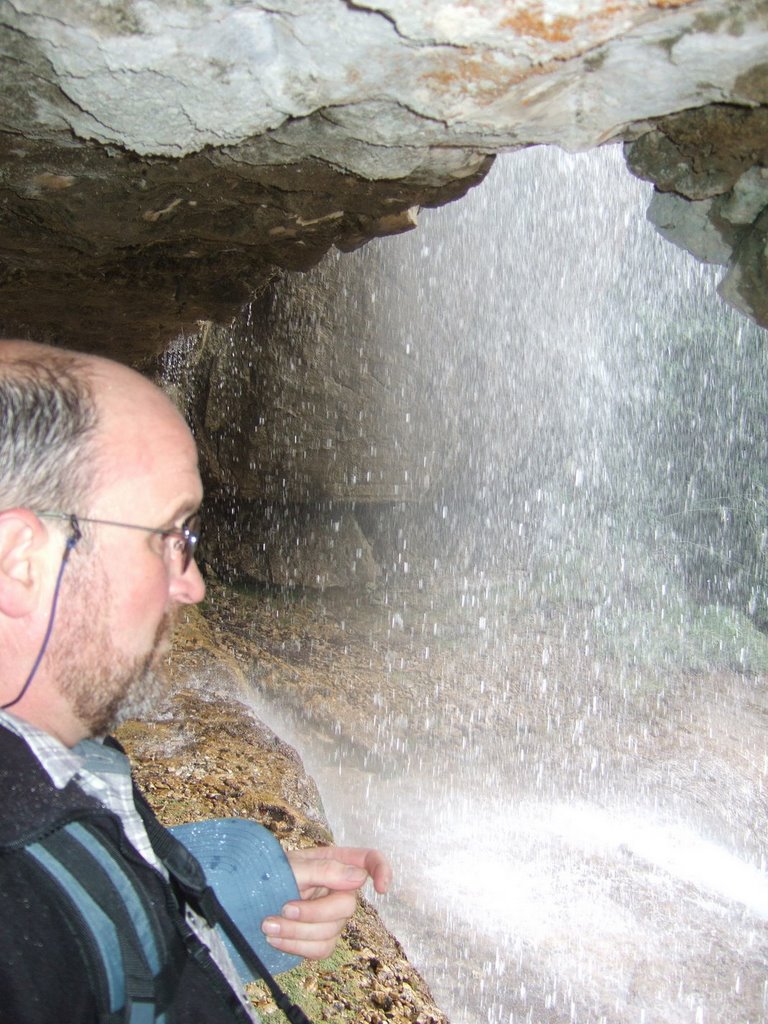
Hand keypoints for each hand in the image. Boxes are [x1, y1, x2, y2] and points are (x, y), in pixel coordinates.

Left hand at [260, 846, 391, 959]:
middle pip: (347, 906)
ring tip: (268, 925)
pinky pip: (320, 950)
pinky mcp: (320, 940)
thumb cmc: (268, 873)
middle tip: (283, 908)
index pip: (369, 861)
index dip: (382, 870)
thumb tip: (360, 878)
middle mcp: (338, 890)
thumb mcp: (292, 866)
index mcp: (335, 863)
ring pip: (331, 933)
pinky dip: (296, 947)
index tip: (381, 888)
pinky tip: (275, 939)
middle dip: (313, 913)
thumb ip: (324, 870)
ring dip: (297, 932)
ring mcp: (331, 917)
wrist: (244, 899)